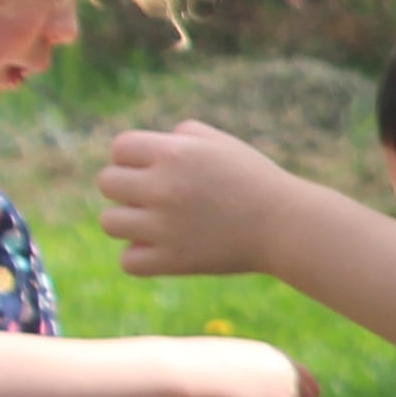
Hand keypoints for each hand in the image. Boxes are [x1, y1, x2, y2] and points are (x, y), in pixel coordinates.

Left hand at [100, 122, 317, 280]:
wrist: (288, 225)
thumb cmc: (256, 181)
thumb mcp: (224, 144)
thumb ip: (184, 135)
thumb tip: (152, 144)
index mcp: (175, 154)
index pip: (119, 148)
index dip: (134, 159)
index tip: (156, 170)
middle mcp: (163, 187)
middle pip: (107, 183)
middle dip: (127, 189)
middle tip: (157, 198)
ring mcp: (164, 226)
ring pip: (110, 223)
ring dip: (130, 223)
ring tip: (158, 225)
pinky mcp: (172, 260)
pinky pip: (128, 261)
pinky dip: (141, 257)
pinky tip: (164, 250)